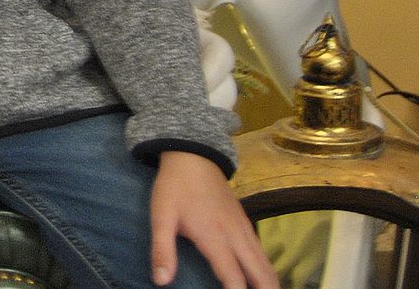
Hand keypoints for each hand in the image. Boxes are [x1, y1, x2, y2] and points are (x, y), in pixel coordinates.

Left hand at [149, 150, 278, 288]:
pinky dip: (267, 270)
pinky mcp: (246, 223)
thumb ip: (162, 250)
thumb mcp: (161, 217)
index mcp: (215, 238)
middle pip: (261, 275)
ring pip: (266, 264)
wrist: (193, 156)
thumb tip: (161, 281)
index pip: (234, 278)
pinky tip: (264, 280)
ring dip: (269, 284)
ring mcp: (245, 229)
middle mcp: (236, 237)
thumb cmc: (175, 187)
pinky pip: (262, 253)